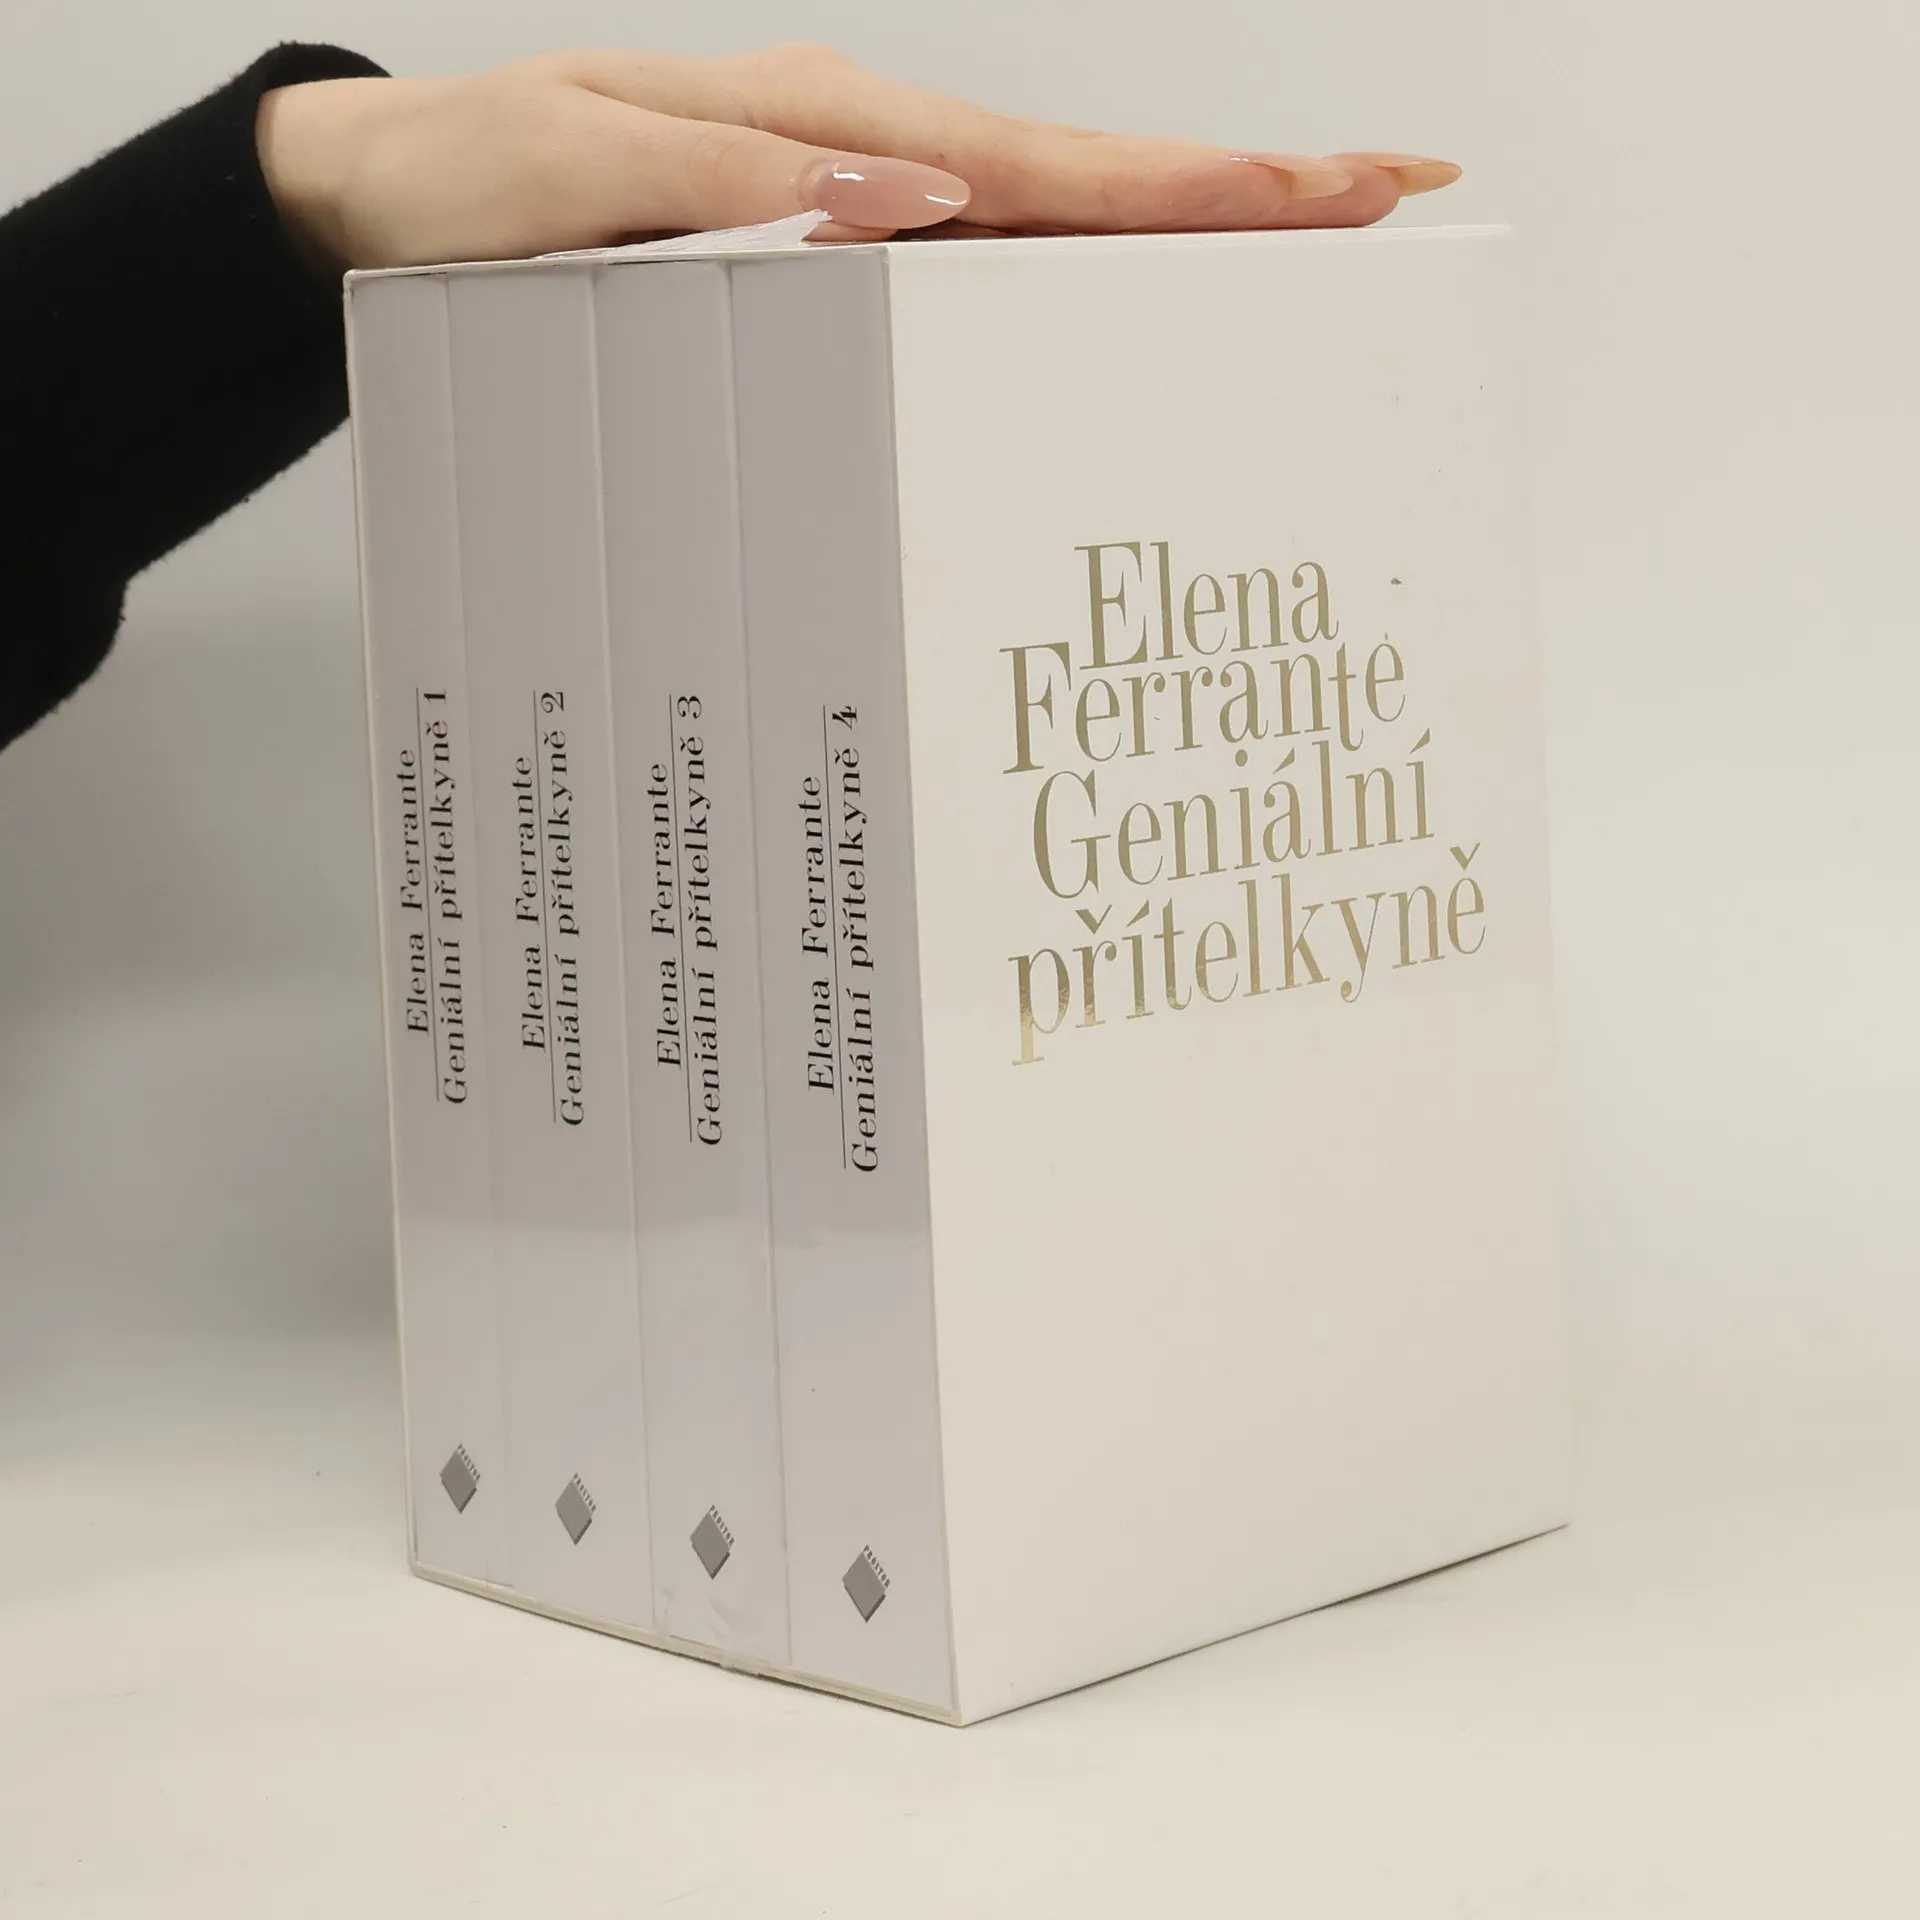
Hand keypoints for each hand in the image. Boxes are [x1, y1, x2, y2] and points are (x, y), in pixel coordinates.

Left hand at [256, 44, 1459, 270]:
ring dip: (1172, 224)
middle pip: (1081, 177)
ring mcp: (848, 189)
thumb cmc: (468, 189)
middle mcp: (860, 150)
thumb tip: (918, 200)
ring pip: (1042, 210)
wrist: (382, 198)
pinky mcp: (820, 234)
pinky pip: (971, 254)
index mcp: (827, 126)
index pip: (1050, 166)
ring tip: (1293, 240)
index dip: (1197, 183)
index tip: (1332, 185)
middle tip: (1381, 198)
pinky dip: (1067, 264)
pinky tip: (1119, 287)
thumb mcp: (583, 177)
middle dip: (1237, 189)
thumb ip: (746, 187)